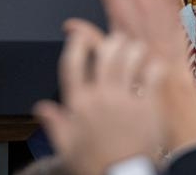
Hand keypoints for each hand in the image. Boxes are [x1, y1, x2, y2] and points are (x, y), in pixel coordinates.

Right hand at [35, 31, 163, 174]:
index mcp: (78, 103)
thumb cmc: (95, 166)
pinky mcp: (147, 108)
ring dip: (132, 48)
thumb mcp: (66, 147)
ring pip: (128, 60)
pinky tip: (154, 64)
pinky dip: (152, 67)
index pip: (72, 63)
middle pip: (104, 55)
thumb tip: (40, 108)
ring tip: (135, 45)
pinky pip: (151, 77)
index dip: (75, 44)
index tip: (78, 34)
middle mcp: (100, 96)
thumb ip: (54, 123)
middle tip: (115, 38)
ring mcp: (124, 100)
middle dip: (110, 42)